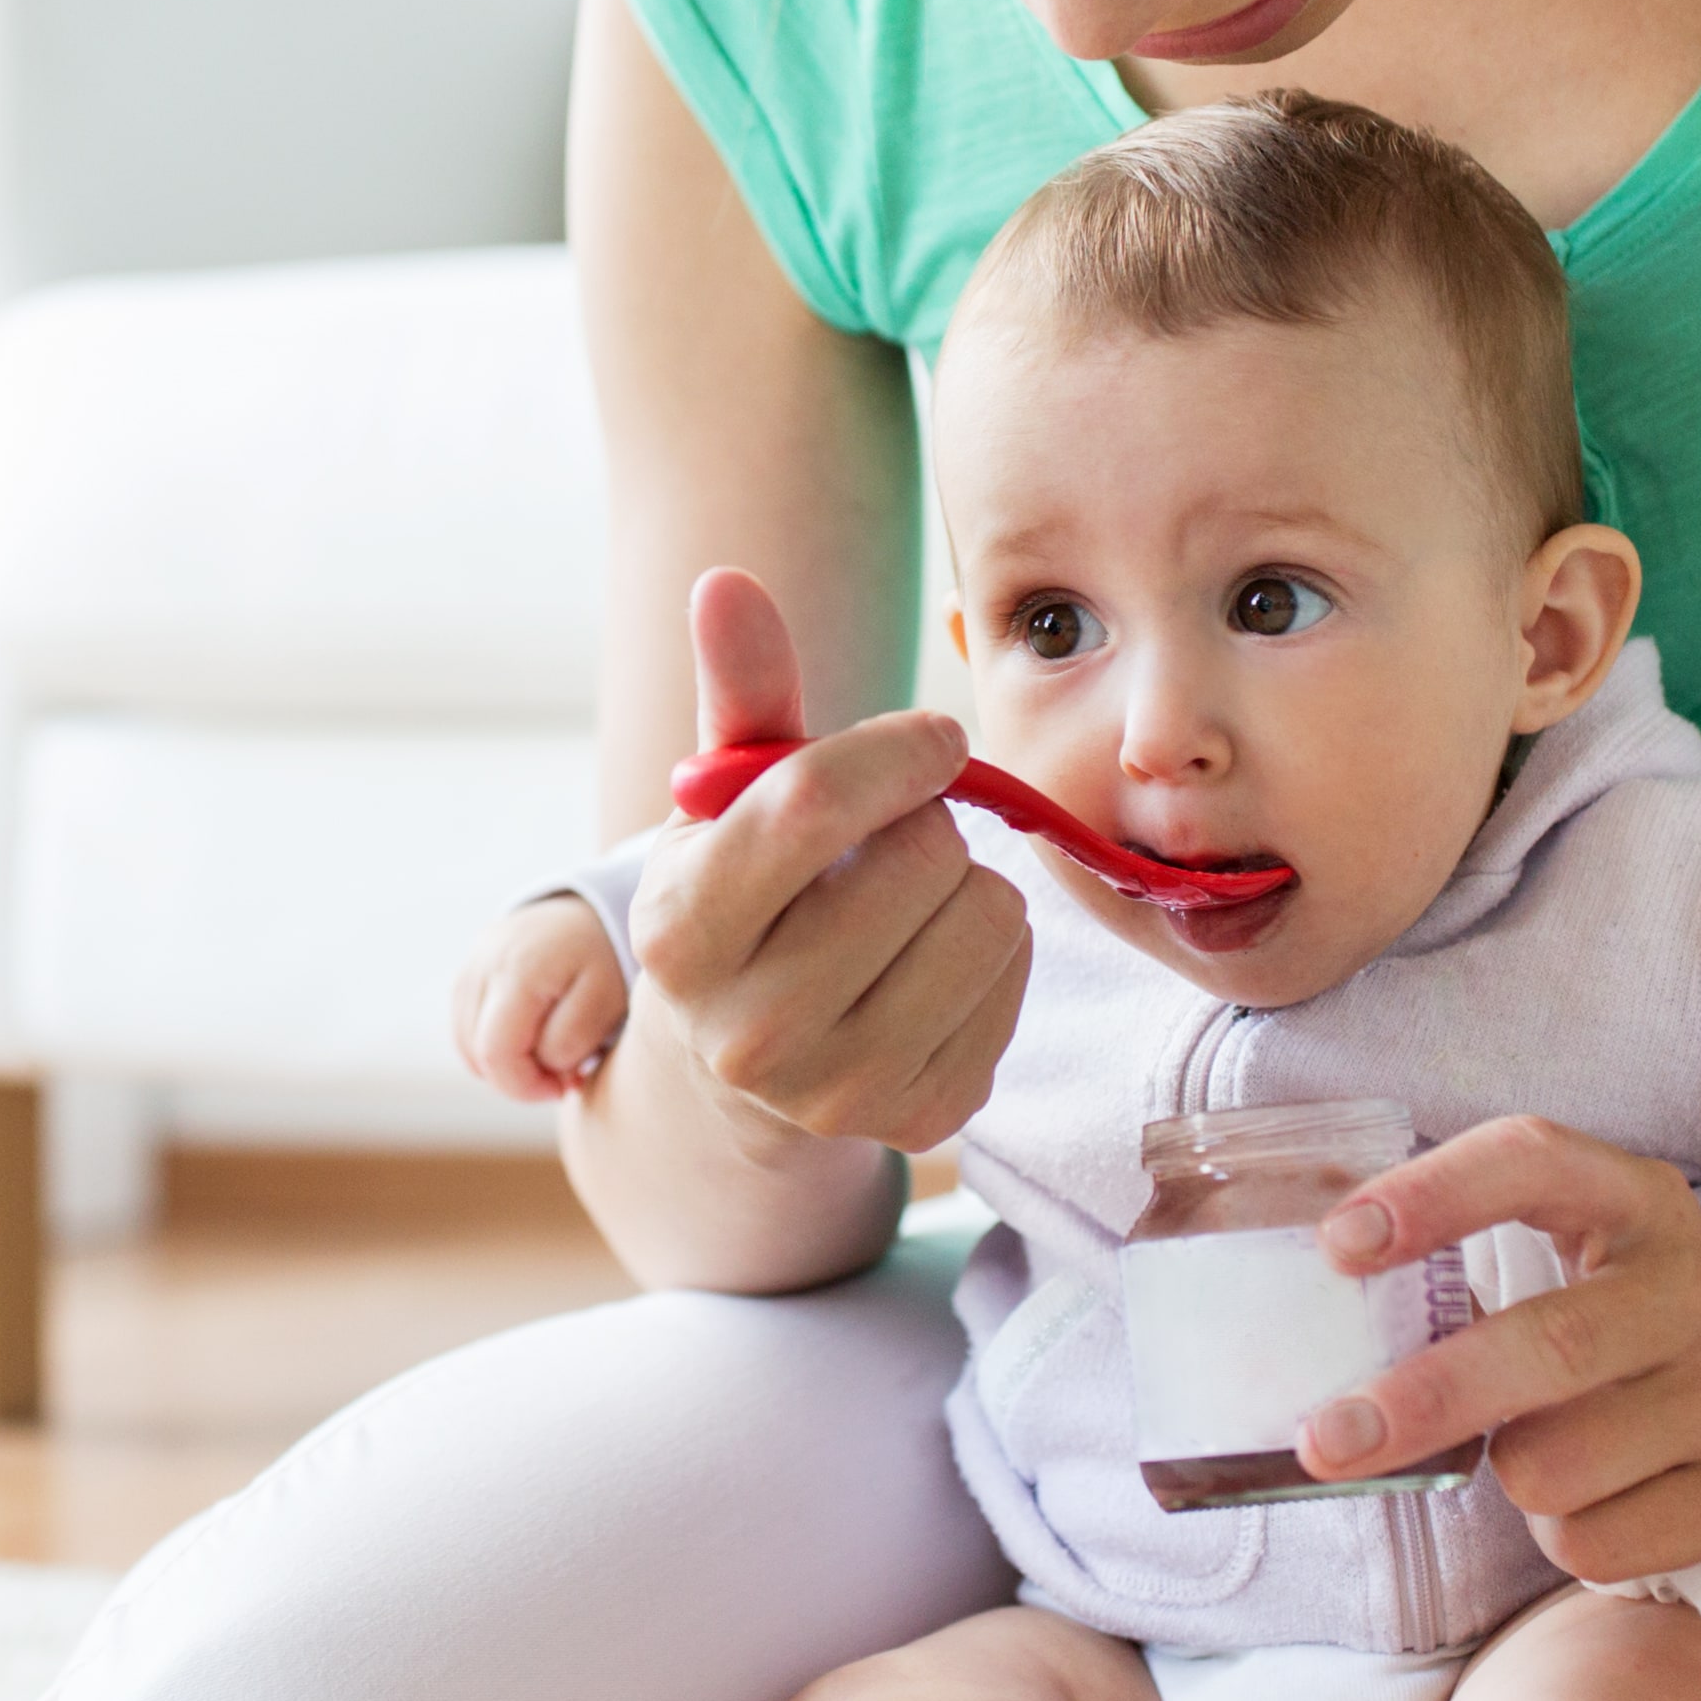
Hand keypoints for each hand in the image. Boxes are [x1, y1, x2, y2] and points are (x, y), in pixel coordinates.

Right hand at [450, 897, 630, 1103]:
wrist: (592, 911)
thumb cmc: (606, 960)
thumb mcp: (606, 1001)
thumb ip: (570, 1041)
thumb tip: (542, 1071)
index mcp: (519, 970)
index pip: (496, 1054)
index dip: (525, 1086)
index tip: (564, 1087)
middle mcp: (484, 965)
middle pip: (477, 1053)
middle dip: (518, 1079)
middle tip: (562, 1076)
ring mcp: (470, 967)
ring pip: (467, 1045)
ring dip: (505, 1064)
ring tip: (548, 1055)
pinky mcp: (467, 972)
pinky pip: (466, 1028)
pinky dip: (492, 1046)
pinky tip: (529, 1041)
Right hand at [626, 568, 1028, 1159]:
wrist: (751, 1055)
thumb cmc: (752, 890)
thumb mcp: (729, 796)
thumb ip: (741, 690)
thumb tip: (726, 582)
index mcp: (680, 935)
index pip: (810, 804)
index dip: (894, 749)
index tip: (931, 739)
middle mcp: (748, 1033)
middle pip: (921, 860)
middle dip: (925, 825)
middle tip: (892, 844)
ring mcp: (838, 1092)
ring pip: (989, 916)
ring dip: (969, 884)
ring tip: (912, 902)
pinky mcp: (923, 1118)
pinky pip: (1019, 981)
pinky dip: (995, 953)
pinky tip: (934, 962)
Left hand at [1284, 1119, 1700, 1584]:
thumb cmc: (1629, 1327)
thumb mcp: (1576, 1259)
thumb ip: (1474, 1268)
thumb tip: (1319, 1338)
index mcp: (1637, 1201)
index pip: (1534, 1162)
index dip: (1435, 1195)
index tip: (1340, 1245)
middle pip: (1543, 1347)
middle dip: (1420, 1401)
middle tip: (1328, 1438)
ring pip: (1553, 1468)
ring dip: (1512, 1478)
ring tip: (1544, 1455)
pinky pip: (1596, 1544)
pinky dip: (1567, 1539)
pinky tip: (1604, 1502)